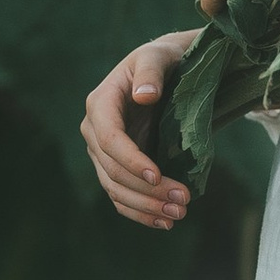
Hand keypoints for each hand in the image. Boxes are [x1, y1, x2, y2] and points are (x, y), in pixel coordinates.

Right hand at [82, 29, 199, 228]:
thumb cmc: (161, 61)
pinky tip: (164, 223)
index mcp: (100, 104)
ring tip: (178, 214)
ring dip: (146, 206)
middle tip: (184, 200)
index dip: (131, 161)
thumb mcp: (157, 57)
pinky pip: (121, 197)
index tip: (158, 176)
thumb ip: (150, 73)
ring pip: (116, 189)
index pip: (110, 139)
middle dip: (147, 190)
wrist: (163, 74)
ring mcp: (103, 153)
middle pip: (113, 171)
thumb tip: (144, 95)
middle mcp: (94, 131)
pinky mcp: (116, 167)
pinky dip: (139, 212)